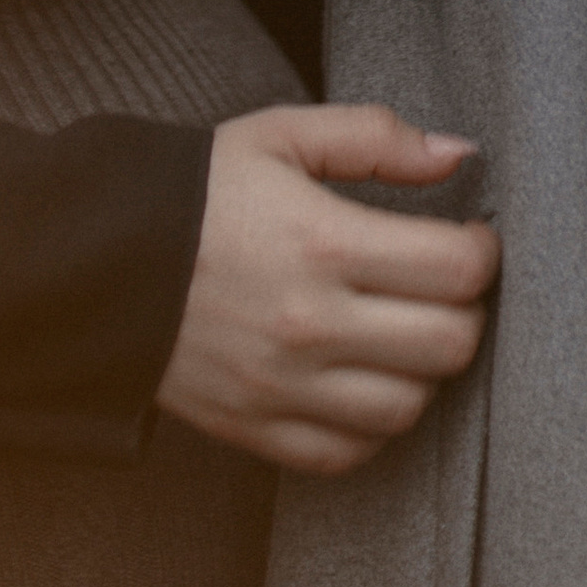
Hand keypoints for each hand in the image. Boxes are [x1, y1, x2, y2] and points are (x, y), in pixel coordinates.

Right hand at [156, 104, 499, 476]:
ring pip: (409, 407)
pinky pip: (351, 452)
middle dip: (464, 311)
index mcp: (322, 241)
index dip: (482, 252)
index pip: (455, 269)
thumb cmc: (203, 189)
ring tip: (404, 330)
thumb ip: (376, 137)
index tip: (471, 239)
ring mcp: (284, 386)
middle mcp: (310, 323)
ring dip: (423, 369)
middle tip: (443, 286)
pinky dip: (372, 423)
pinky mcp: (258, 428)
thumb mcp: (283, 135)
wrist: (104, 257)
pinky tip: (363, 378)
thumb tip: (458, 154)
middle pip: (448, 345)